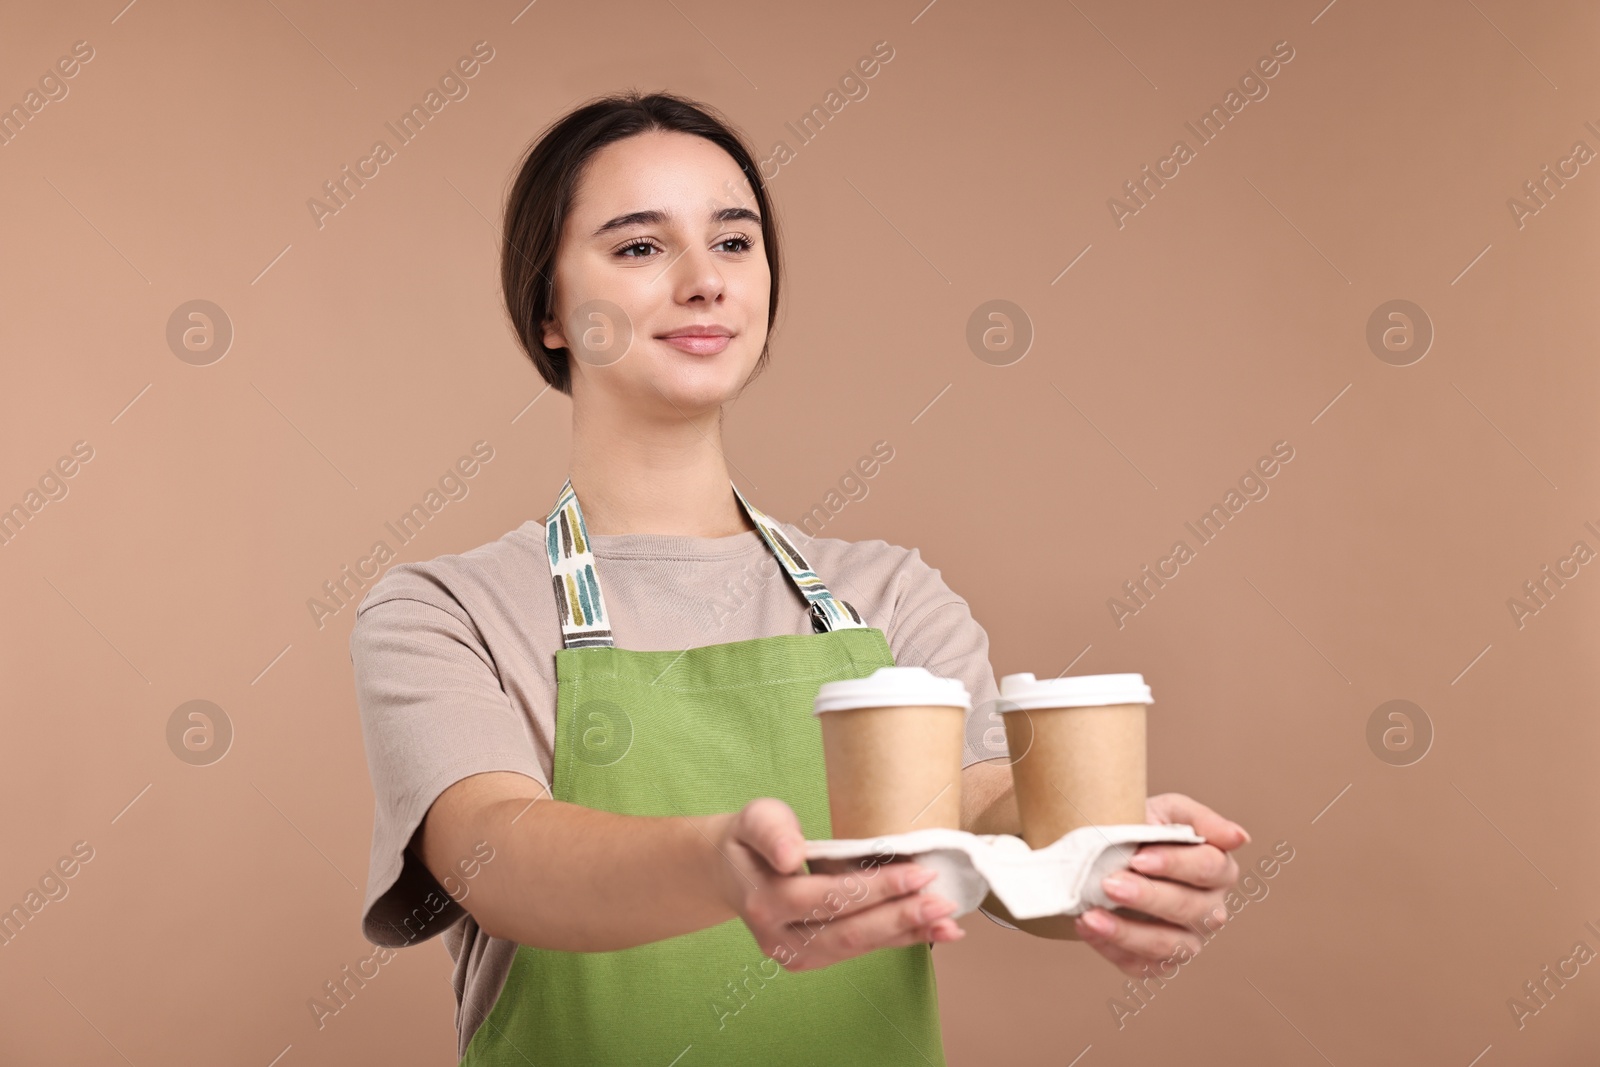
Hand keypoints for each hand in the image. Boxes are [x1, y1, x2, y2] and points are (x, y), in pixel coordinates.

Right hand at [711, 797, 965, 971]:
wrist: (733, 869)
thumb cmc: (751, 838)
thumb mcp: (754, 819)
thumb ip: (772, 832)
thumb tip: (791, 855)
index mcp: (764, 902)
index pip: (828, 897)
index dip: (877, 888)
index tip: (918, 872)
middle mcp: (778, 938)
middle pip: (848, 931)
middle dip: (901, 917)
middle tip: (943, 902)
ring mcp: (796, 954)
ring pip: (858, 947)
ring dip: (906, 934)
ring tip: (949, 923)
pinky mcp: (814, 956)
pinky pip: (861, 949)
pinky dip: (899, 939)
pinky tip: (932, 933)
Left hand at [1073, 792, 1248, 975]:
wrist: (1102, 854)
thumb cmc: (1142, 828)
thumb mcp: (1167, 811)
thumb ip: (1201, 820)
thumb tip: (1240, 838)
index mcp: (1218, 870)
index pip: (1208, 869)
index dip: (1175, 864)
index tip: (1139, 858)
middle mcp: (1210, 910)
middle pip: (1190, 909)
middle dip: (1148, 897)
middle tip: (1109, 884)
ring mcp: (1187, 939)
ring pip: (1169, 945)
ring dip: (1128, 932)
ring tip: (1091, 915)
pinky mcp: (1159, 962)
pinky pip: (1141, 965)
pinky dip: (1111, 947)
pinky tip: (1085, 925)